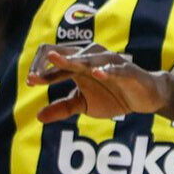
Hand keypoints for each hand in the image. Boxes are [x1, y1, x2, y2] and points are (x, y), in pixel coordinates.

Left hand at [31, 45, 173, 122]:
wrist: (144, 97)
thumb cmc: (112, 95)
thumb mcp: (84, 105)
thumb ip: (62, 108)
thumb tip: (38, 117)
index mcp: (79, 64)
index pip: (57, 63)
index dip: (43, 71)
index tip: (29, 82)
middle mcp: (92, 59)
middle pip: (69, 56)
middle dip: (52, 64)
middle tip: (37, 75)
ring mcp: (110, 63)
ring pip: (90, 58)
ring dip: (75, 61)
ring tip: (61, 62)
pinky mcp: (128, 71)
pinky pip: (116, 69)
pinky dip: (107, 70)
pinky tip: (97, 73)